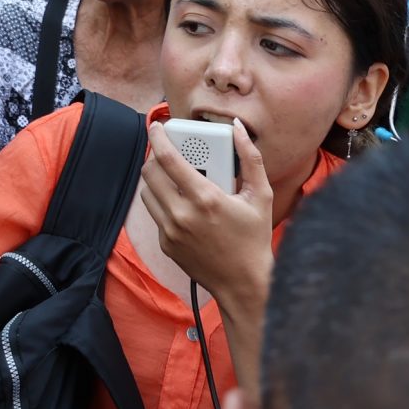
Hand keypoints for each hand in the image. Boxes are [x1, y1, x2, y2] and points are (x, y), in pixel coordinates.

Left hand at [140, 118, 273, 307]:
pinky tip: (181, 204)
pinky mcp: (165, 244)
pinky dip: (163, 203)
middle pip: (150, 172)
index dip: (158, 137)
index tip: (156, 126)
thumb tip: (237, 128)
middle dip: (155, 157)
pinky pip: (155, 214)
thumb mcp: (261, 196)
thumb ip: (250, 158)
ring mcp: (170, 231)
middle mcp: (182, 214)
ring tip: (173, 177)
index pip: (168, 159)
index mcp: (205, 198)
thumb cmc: (254, 238)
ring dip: (156, 180)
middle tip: (168, 153)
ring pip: (147, 192)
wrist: (243, 283)